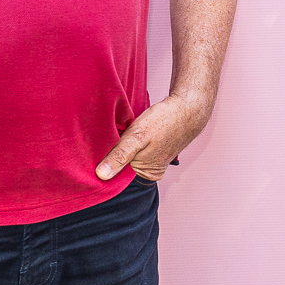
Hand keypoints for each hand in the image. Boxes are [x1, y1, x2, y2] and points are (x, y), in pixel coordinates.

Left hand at [95, 93, 212, 181]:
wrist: (188, 108)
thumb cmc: (165, 120)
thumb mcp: (138, 136)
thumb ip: (120, 155)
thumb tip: (101, 175)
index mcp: (146, 174)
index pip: (116, 176)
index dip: (105, 164)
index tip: (96, 151)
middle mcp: (150, 171)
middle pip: (121, 167)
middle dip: (112, 155)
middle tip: (110, 137)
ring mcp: (153, 161)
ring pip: (127, 157)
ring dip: (120, 146)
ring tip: (121, 133)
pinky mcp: (154, 150)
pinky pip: (135, 150)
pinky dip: (129, 141)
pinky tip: (129, 132)